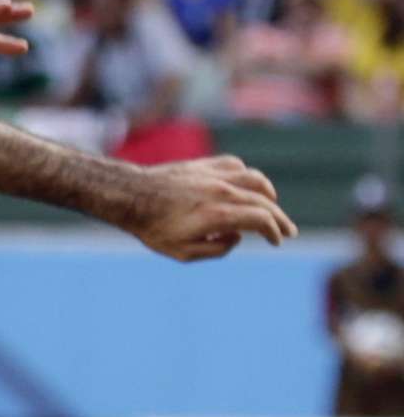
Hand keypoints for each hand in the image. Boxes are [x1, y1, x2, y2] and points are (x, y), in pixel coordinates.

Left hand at [122, 155, 298, 261]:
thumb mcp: (182, 252)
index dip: (274, 232)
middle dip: (279, 219)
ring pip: (254, 179)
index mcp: (218, 214)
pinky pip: (235, 165)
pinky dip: (247, 176)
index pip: (261, 220)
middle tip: (287, 231)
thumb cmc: (152, 228)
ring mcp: (213, 175)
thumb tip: (237, 236)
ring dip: (269, 195)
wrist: (129, 195)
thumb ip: (216, 249)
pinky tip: (247, 186)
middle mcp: (221, 191)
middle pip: (264, 201)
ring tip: (272, 206)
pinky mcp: (204, 165)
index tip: (275, 242)